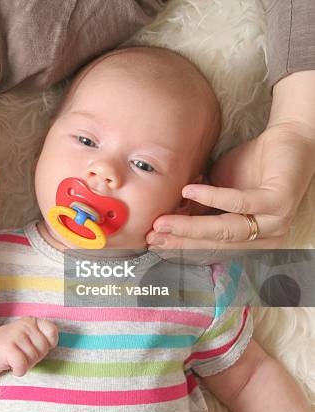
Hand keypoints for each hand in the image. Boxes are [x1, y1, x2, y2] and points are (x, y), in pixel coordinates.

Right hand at [0, 317, 57, 376]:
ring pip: (33, 358)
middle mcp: (25, 325)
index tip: (36, 346)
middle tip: (23, 354)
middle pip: (44, 349)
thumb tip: (51, 345)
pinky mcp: (7, 346)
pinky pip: (22, 364)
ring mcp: (16, 334)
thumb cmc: (15, 346)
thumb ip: (44, 338)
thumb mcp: (31, 337)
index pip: (52, 331)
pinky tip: (13, 367)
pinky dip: (19, 370)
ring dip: (26, 364)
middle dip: (36, 357)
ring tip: (16, 358)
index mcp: (33, 321)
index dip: (48, 344)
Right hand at [147, 123, 314, 250]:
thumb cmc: (252, 165)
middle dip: (182, 239)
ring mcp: (275, 220)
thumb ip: (200, 206)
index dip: (181, 243)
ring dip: (192, 226)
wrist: (287, 138)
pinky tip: (190, 192)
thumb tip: (168, 217)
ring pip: (227, 229)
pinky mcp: (279, 200)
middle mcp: (266, 235)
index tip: (153, 240)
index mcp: (251, 237)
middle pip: (217, 241)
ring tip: (164, 221)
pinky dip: (213, 198)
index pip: (211, 244)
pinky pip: (241, 203)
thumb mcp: (219, 189)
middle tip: (153, 235)